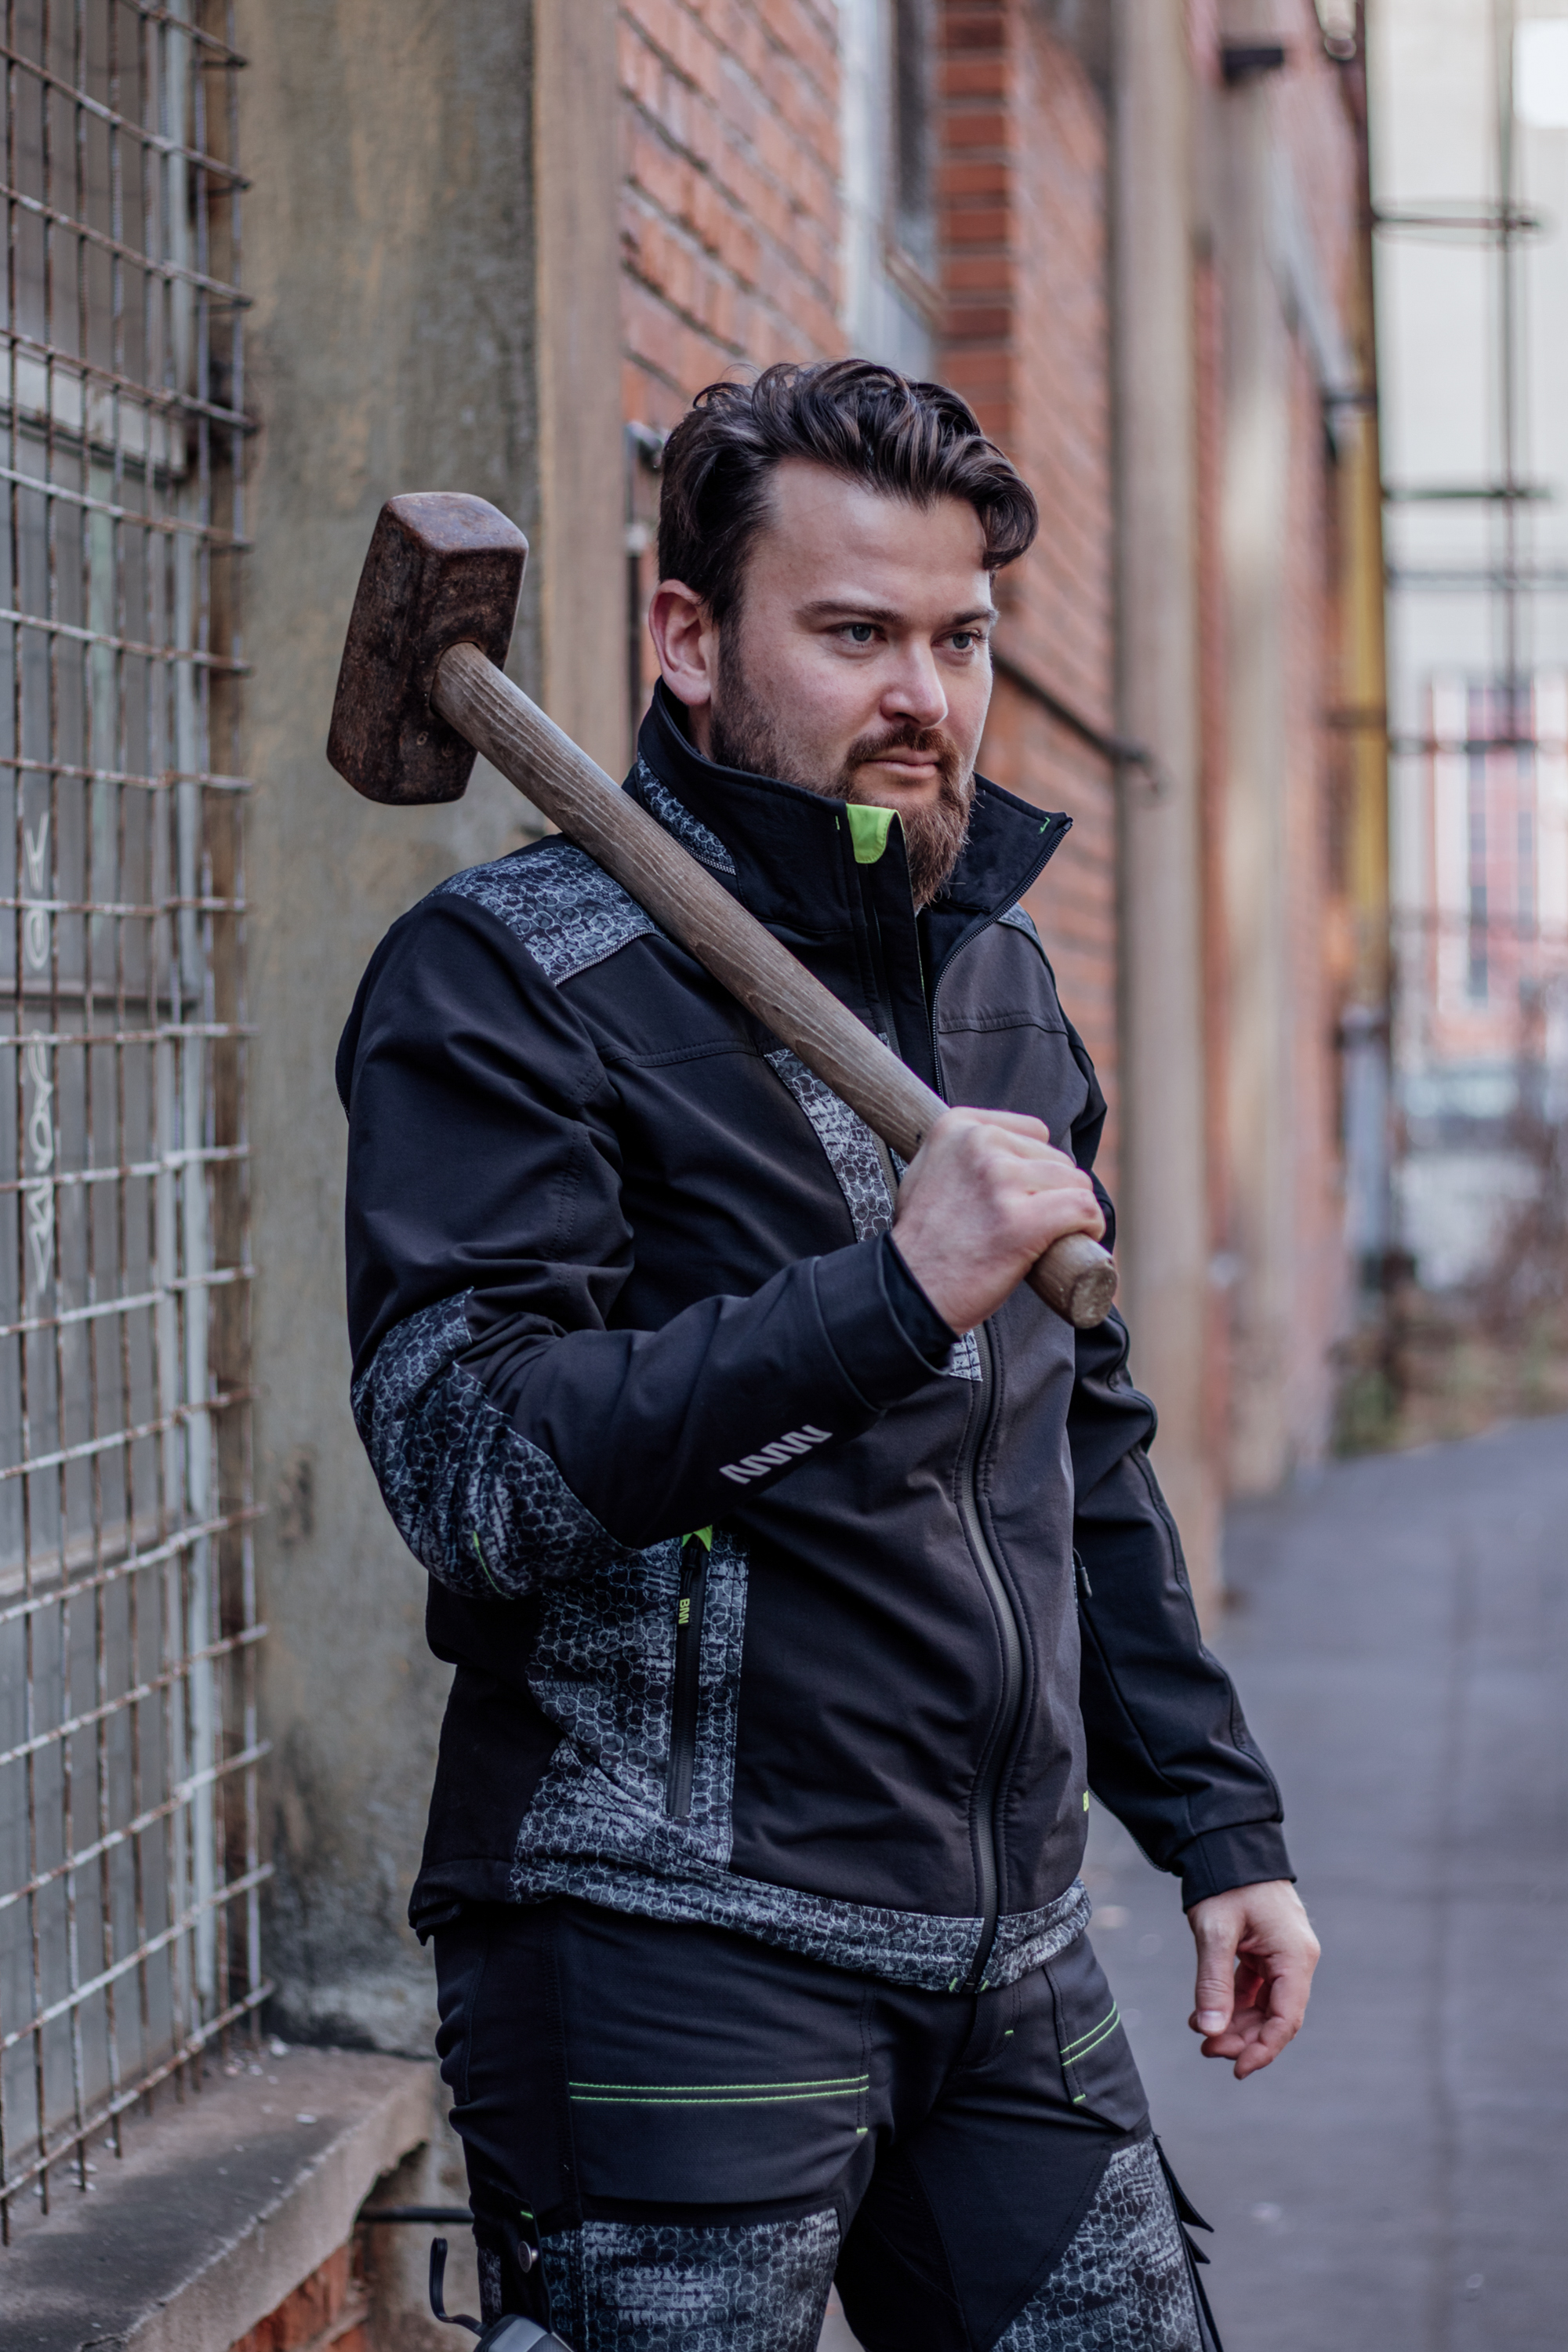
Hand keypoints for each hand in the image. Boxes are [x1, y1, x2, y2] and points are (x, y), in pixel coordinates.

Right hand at [891, 1108, 1104, 1332]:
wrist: (909, 1291)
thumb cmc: (924, 1240)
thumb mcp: (928, 1170)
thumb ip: (962, 1150)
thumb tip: (1004, 1144)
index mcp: (958, 1125)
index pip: (1034, 1132)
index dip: (1037, 1168)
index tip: (1024, 1198)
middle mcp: (980, 1144)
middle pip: (1057, 1159)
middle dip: (1054, 1194)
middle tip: (1031, 1227)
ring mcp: (1000, 1180)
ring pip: (1076, 1184)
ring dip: (1074, 1214)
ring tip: (1050, 1238)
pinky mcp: (1021, 1220)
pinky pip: (1084, 1209)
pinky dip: (1092, 1227)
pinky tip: (1082, 1239)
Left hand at [1186, 1879, 1319, 2078]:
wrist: (1227, 1842)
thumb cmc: (1226, 1881)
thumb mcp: (1215, 1930)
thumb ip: (1214, 1982)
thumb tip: (1211, 2031)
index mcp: (1294, 1956)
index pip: (1286, 2019)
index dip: (1263, 2049)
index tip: (1237, 2069)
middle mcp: (1295, 1959)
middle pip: (1275, 2016)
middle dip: (1242, 2038)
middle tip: (1206, 2048)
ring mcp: (1281, 1954)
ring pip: (1264, 2005)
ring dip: (1235, 2023)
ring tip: (1202, 2034)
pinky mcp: (1266, 1950)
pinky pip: (1254, 1988)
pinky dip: (1232, 2002)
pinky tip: (1206, 2013)